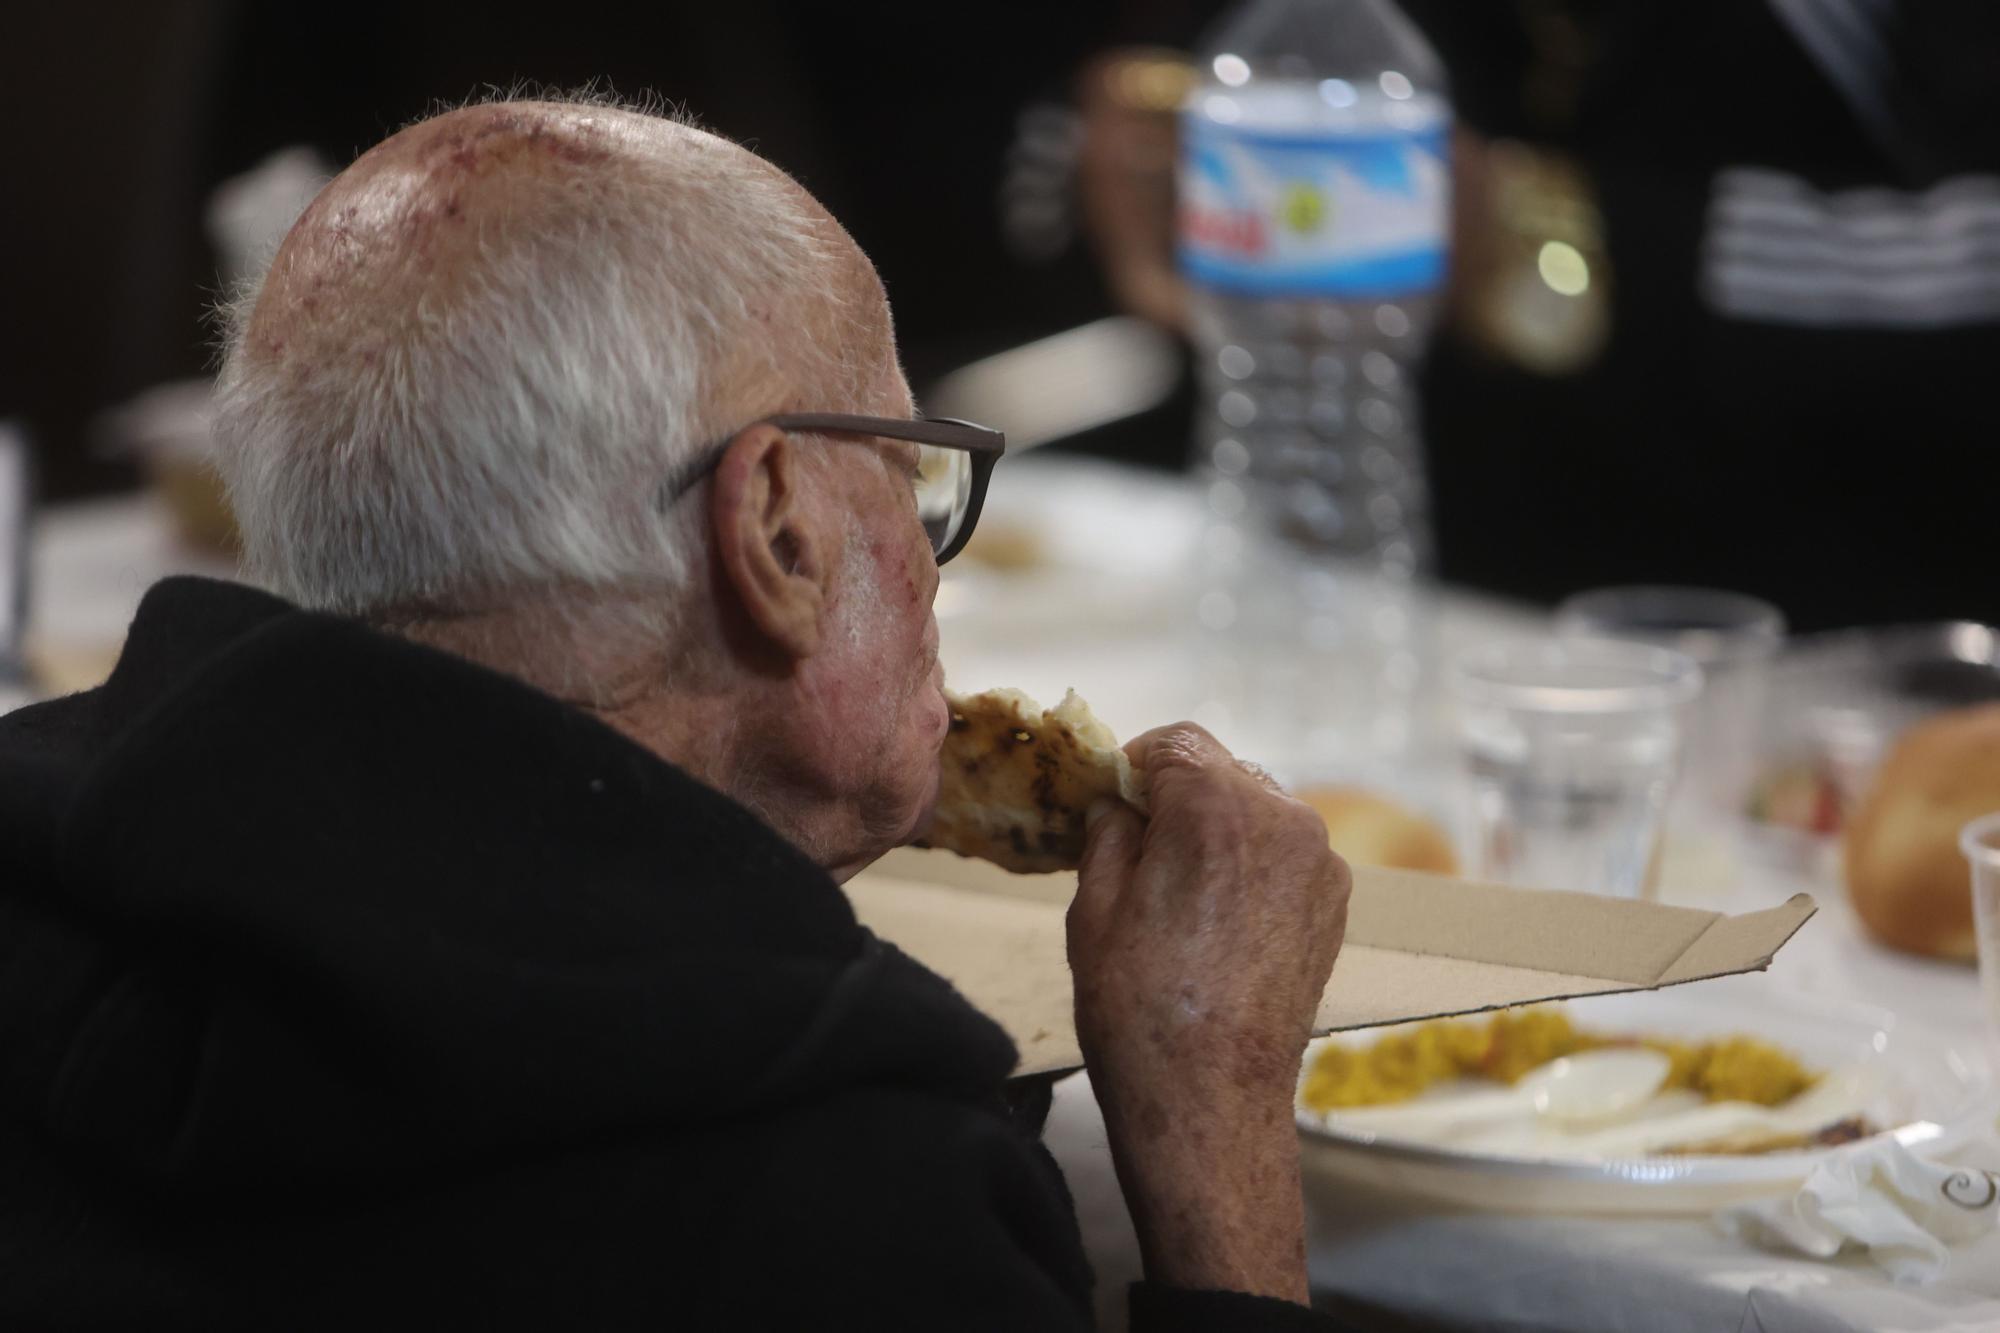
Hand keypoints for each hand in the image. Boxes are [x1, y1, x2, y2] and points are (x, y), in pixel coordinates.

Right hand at [1068, 723, 1348, 1302]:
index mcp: (1217, 806)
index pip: (1175, 741)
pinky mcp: (1334, 902)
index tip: (1110, 797)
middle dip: (1177, 796)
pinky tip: (1218, 919)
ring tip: (1179, 892)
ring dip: (1218, 829)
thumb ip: (1109, 833)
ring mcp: (1319, 862)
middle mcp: (1283, 818)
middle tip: (1137, 847)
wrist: (1211, 1098)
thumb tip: (1119, 805)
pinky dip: (1251, 864)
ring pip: (1257, 810)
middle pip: (1221, 772)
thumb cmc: (1140, 1008)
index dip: (1134, 763)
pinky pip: (1284, 854)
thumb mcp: (1093, 906)